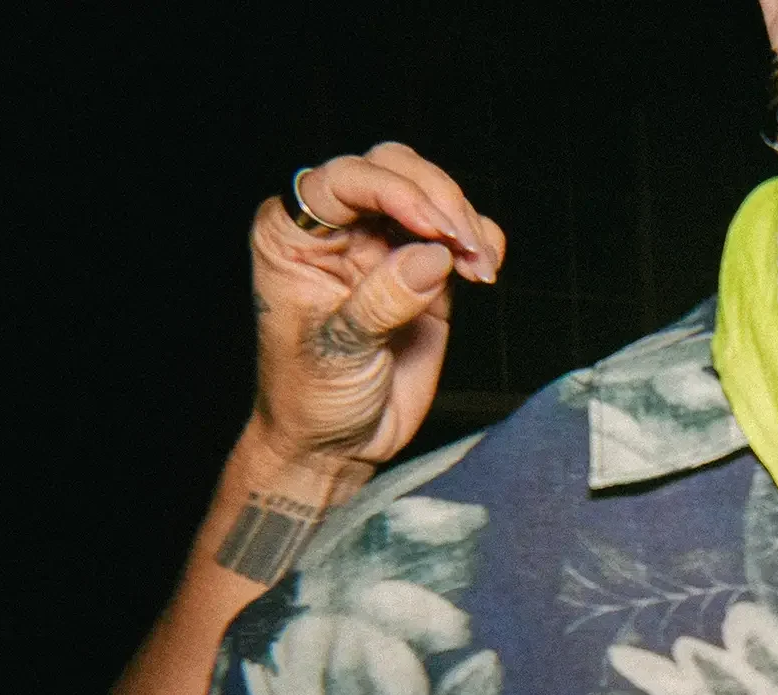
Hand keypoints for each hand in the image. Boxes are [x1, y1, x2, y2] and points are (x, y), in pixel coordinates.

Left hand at [248, 142, 503, 473]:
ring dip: (464, 221)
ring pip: (432, 192)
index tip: (431, 226)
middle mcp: (337, 229)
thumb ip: (381, 301)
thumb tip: (433, 257)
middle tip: (461, 242)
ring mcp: (384, 246)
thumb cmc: (313, 397)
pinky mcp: (425, 271)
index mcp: (294, 236)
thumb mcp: (337, 351)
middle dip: (435, 198)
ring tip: (479, 268)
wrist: (341, 443)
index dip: (392, 191)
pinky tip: (483, 271)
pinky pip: (461, 233)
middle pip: (392, 168)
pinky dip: (483, 239)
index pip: (343, 182)